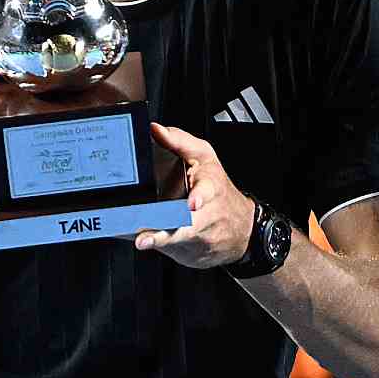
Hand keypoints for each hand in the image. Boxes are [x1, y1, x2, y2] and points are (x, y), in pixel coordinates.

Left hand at [133, 123, 255, 268]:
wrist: (239, 229)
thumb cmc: (216, 188)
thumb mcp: (204, 157)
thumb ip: (179, 141)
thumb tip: (154, 129)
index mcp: (210, 186)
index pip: (207, 191)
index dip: (200, 197)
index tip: (193, 203)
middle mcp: (204, 213)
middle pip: (188, 221)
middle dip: (171, 225)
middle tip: (149, 228)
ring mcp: (195, 233)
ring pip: (177, 238)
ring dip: (159, 239)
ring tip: (142, 240)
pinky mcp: (185, 248)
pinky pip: (168, 247)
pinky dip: (152, 245)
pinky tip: (139, 241)